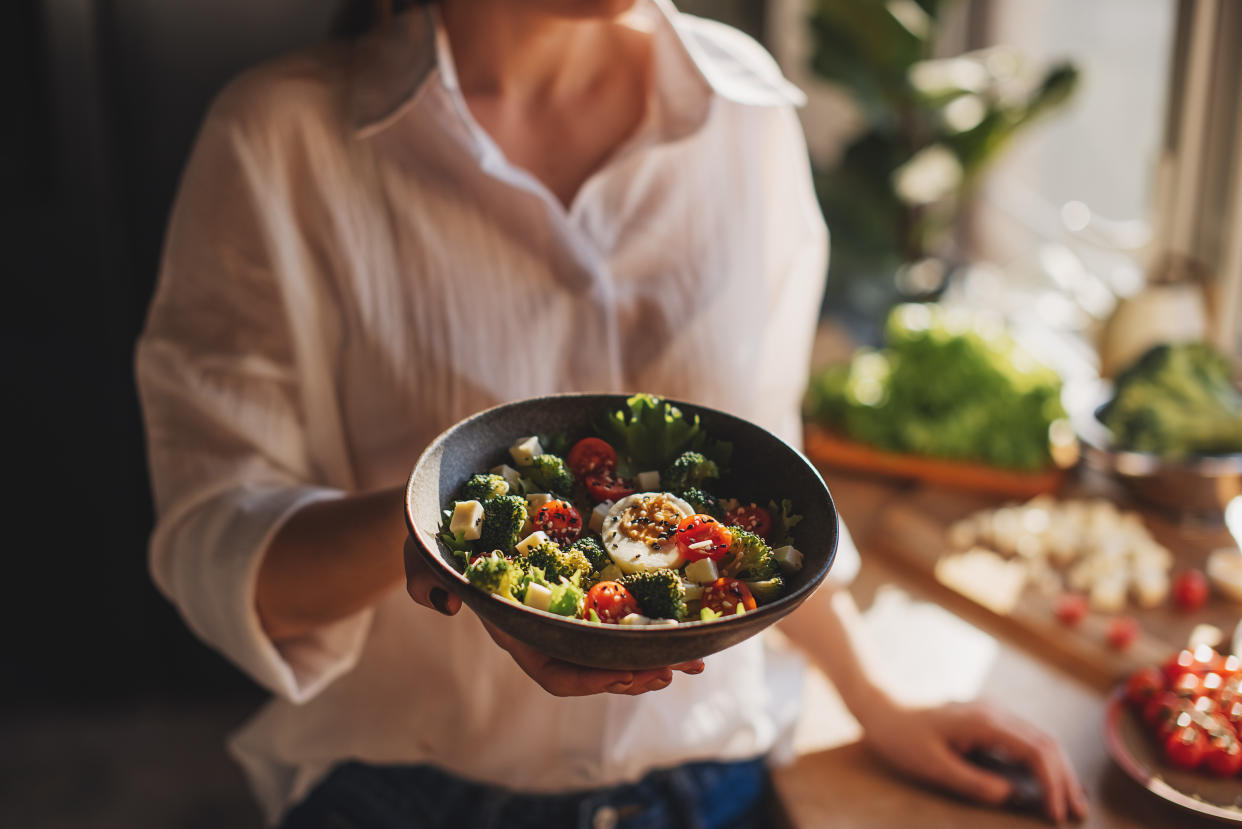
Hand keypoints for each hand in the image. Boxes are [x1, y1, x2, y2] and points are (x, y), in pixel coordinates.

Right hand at [403, 536, 704, 695]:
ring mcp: (566, 609)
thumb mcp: (421, 556)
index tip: (626, 672)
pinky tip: (682, 620)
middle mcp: (545, 628)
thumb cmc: (435, 543)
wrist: (449, 521)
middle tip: (676, 668)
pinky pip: (621, 612)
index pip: (552, 672)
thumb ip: (424, 579)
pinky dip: (651, 621)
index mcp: (514, 629)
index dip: (590, 679)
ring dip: (654, 654)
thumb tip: (444, 605)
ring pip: (616, 645)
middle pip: (597, 666)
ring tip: (694, 656)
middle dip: (636, 672)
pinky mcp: (583, 585)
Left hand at [859, 698, 1087, 823]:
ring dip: (1059, 769)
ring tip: (1072, 802)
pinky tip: (1050, 781)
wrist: (882, 708)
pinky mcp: (989, 720)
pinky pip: (1026, 739)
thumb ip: (972, 782)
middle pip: (1047, 743)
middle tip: (1077, 814)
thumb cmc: (902, 738)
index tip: (1057, 815)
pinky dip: (1044, 761)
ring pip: (1040, 739)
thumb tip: (1011, 796)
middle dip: (1066, 778)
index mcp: (985, 722)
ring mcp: (994, 713)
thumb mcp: (932, 766)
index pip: (1035, 750)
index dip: (1053, 783)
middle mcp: (995, 712)